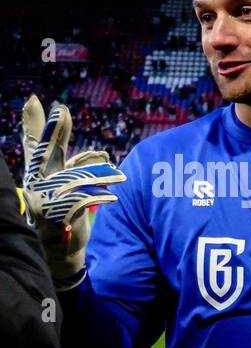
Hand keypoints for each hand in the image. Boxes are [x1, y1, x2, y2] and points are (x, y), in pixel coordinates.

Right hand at [21, 96, 125, 287]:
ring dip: (100, 175)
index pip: (35, 144)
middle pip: (47, 152)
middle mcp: (36, 181)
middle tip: (61, 109)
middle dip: (54, 131)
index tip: (34, 100)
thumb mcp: (68, 185)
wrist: (61, 247)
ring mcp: (43, 197)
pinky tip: (113, 197)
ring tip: (119, 176)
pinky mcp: (54, 214)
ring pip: (73, 177)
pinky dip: (100, 197)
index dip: (35, 123)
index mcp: (38, 172)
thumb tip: (89, 149)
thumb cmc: (65, 211)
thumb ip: (74, 163)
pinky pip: (81, 200)